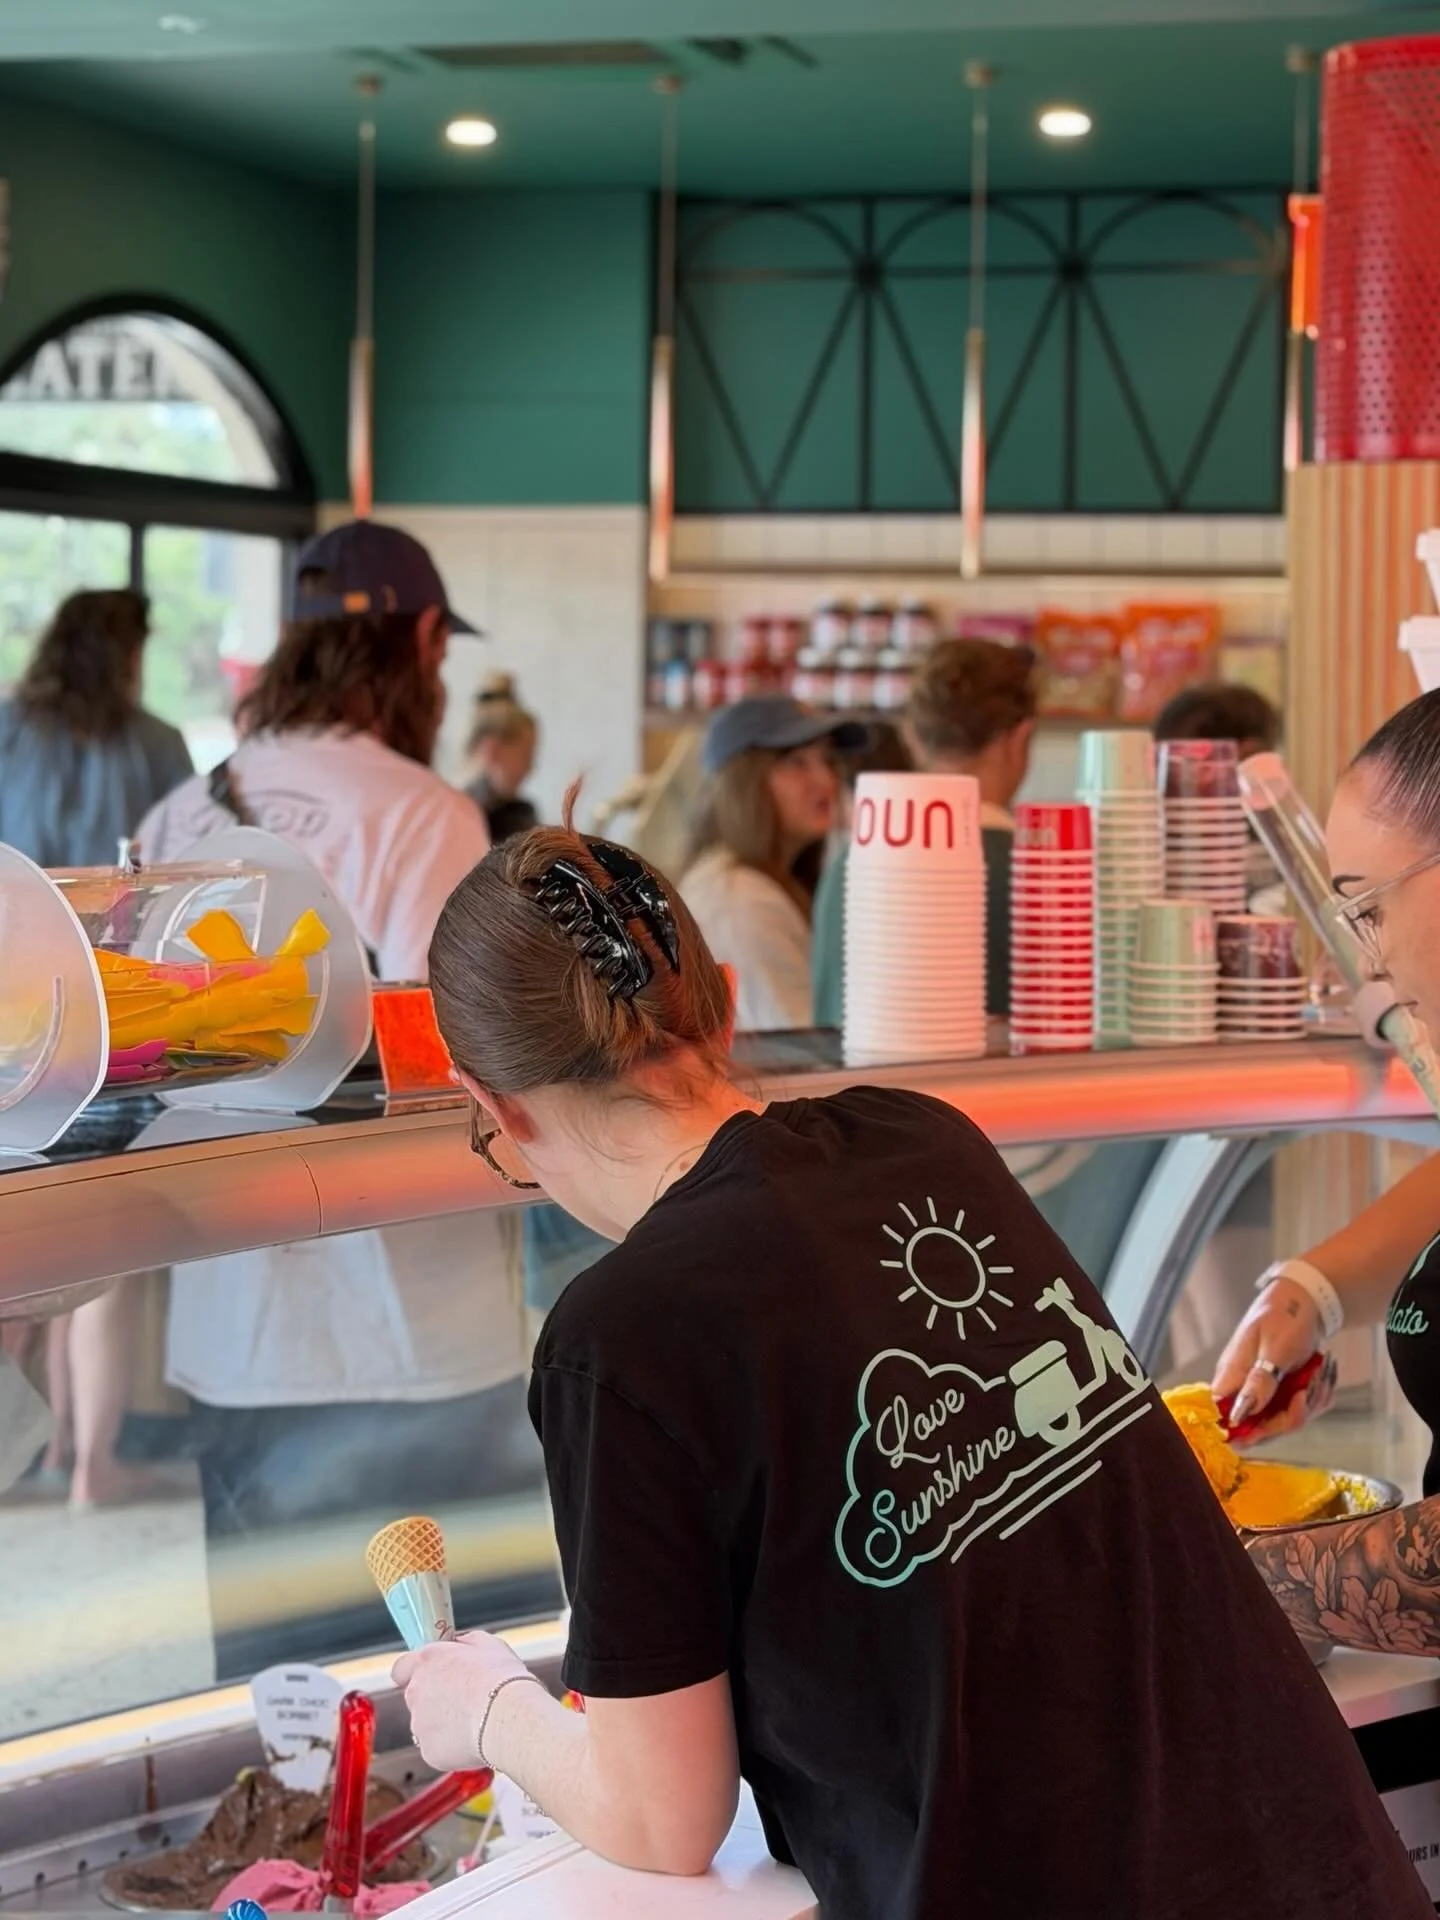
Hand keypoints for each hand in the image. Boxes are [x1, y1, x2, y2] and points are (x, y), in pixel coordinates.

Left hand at [392, 1630, 532, 1772]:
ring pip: (426, 1724)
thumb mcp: (487, 1644)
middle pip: (416, 1697)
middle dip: (434, 1699)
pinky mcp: (428, 1751)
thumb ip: (464, 1642)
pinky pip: (437, 1748)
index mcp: (426, 1662)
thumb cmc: (502, 1679)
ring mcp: (419, 1724)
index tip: (430, 1675)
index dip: (415, 1672)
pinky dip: (451, 1746)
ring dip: (443, 1723)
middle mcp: (416, 1692)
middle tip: (463, 1700)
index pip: (401, 1667)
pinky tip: (473, 1739)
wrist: (510, 1717)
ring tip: (474, 1721)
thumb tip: (458, 1644)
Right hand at [1211, 1278, 1330, 1440]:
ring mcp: (1266, 1393)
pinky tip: (1319, 1376)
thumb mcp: (1274, 1346)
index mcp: (1232, 1376)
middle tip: (1306, 1391)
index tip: (1272, 1422)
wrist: (1306, 1302)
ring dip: (1309, 1403)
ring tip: (1316, 1375)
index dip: (1243, 1431)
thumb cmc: (1284, 1317)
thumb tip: (1239, 1413)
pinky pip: (1302, 1411)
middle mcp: (1245, 1390)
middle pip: (1260, 1429)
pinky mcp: (1284, 1394)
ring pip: (1286, 1422)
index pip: (1224, 1417)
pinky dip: (1317, 1398)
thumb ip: (1259, 1380)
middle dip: (1290, 1416)